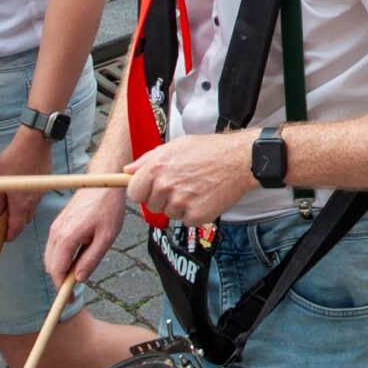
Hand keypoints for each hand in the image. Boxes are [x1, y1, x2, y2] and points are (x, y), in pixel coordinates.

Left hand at [0, 129, 53, 238]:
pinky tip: (21, 186)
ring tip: (11, 199)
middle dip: (16, 223)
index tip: (4, 237)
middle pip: (25, 220)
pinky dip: (28, 197)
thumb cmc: (15, 159)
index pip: (16, 228)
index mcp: (20, 203)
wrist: (35, 142)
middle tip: (5, 218)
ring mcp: (40, 192)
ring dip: (22, 209)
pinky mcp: (44, 183)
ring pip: (31, 208)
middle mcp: (33, 201)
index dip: (9, 235)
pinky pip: (36, 196)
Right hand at [44, 184, 124, 284]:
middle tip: (75, 291)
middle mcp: (55, 233)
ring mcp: (55, 228)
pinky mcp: (57, 224)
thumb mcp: (106, 237)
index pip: (57, 271)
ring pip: (51, 258)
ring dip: (61, 269)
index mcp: (66, 237)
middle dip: (60, 281)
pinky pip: (54, 248)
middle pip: (51, 266)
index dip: (62, 288)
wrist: (103, 184)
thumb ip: (91, 259)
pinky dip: (61, 258)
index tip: (70, 300)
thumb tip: (79, 279)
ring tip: (79, 274)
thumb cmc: (108, 208)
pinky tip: (77, 259)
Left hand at [126, 132, 257, 229]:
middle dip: (163, 199)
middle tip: (181, 186)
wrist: (240, 160)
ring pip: (170, 214)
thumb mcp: (175, 146)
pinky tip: (205, 197)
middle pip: (152, 205)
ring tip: (196, 189)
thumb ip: (148, 160)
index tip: (152, 190)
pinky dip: (195, 213)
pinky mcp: (197, 215)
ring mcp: (181, 201)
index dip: (143, 191)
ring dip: (180, 206)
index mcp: (156, 167)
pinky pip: (187, 220)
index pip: (134, 192)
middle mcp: (166, 185)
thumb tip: (127, 170)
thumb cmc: (209, 150)